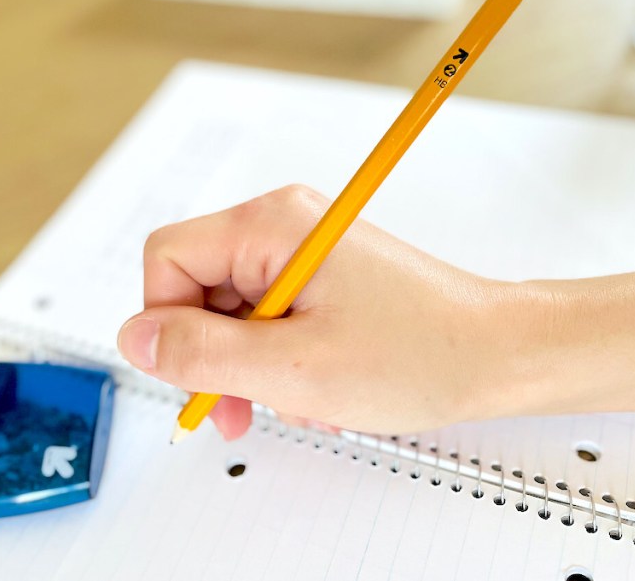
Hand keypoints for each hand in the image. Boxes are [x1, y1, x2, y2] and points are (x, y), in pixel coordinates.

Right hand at [118, 185, 546, 439]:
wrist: (497, 353)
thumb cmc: (421, 351)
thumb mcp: (294, 368)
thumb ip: (202, 354)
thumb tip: (137, 339)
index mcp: (271, 226)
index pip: (167, 258)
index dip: (165, 324)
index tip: (192, 377)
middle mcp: (284, 225)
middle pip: (197, 286)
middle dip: (213, 356)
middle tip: (241, 408)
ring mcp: (305, 250)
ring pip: (233, 311)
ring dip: (252, 366)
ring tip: (299, 399)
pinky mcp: (323, 274)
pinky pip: (270, 317)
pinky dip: (282, 360)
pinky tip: (318, 387)